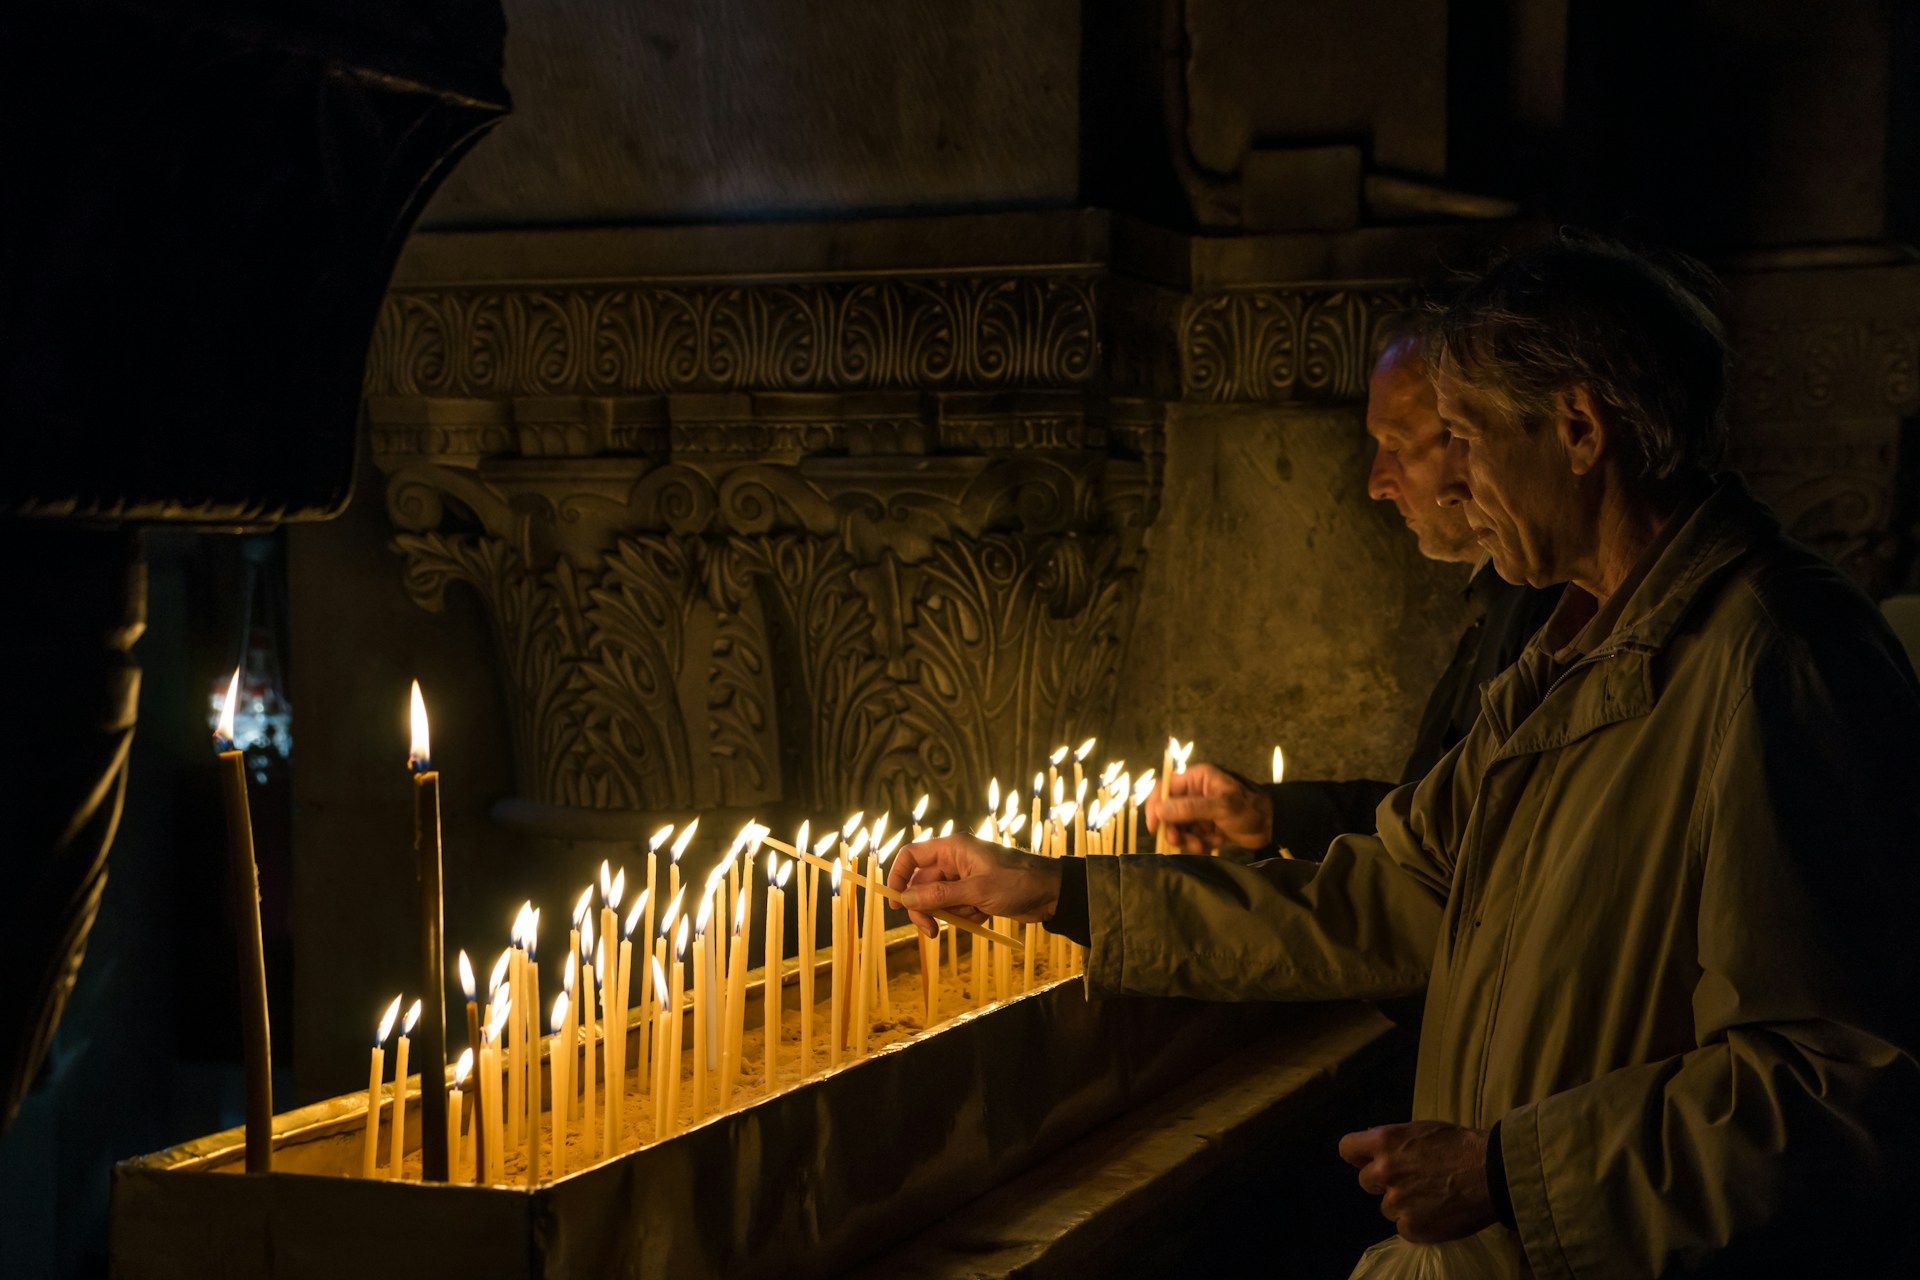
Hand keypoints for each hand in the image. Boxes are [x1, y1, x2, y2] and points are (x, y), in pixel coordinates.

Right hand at [886, 834, 1062, 936]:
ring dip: (951, 914)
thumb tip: (905, 898)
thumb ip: (939, 896)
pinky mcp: (975, 894)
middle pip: (922, 885)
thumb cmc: (1017, 882)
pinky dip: (966, 916)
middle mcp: (955, 861)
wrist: (1052, 893)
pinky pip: (957, 909)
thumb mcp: (976, 890)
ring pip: (939, 900)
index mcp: (953, 848)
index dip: (898, 876)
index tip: (895, 903)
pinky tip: (984, 915)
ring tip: (974, 915)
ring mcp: (965, 878)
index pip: (912, 856)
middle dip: (925, 908)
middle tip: (930, 931)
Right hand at [1146, 763, 1273, 850]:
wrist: (1273, 826)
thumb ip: (1189, 808)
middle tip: (1179, 842)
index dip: (1156, 806)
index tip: (1154, 827)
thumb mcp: (1221, 806)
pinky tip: (1211, 845)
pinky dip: (1198, 844)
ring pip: (1180, 827)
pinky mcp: (1206, 826)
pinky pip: (1192, 836)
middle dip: (1174, 828)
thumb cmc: (1249, 809)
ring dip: (1186, 839)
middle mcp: (1195, 792)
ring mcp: (1200, 810)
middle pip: (1169, 811)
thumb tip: (1159, 810)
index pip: (1165, 788)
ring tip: (1201, 846)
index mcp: (1197, 778)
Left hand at [1337, 1121, 1495, 1243]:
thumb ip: (1394, 1142)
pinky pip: (1404, 1227)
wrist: (1492, 1173)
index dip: (1358, 1156)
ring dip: (1403, 1204)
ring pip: (1387, 1206)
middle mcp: (1384, 1171)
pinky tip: (1437, 1212)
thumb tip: (1375, 1150)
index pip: (1346, 1148)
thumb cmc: (1461, 1145)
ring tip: (1431, 1197)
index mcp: (1384, 1142)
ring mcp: (1396, 1201)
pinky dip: (1417, 1223)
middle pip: (1365, 1181)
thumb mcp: (1420, 1130)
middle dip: (1383, 1182)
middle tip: (1411, 1180)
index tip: (1367, 1160)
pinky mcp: (1411, 1227)